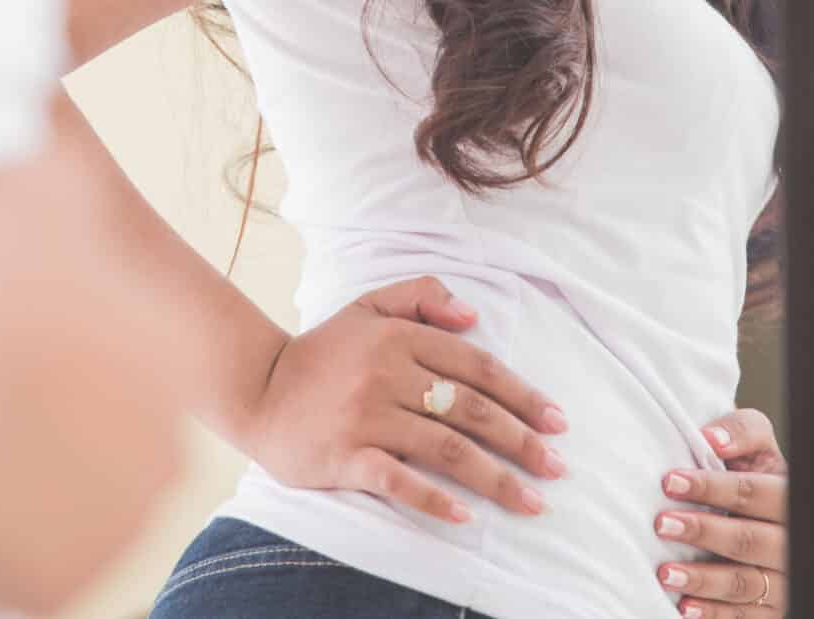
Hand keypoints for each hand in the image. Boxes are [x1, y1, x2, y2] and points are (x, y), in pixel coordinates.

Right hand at [0, 127, 202, 615]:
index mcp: (183, 354)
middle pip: (118, 454)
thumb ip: (78, 192)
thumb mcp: (51, 180)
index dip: (74, 370)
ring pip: (78, 518)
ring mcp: (117, 526)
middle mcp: (168, 449)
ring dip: (32, 497)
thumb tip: (73, 165)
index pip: (146, 377)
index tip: (17, 354)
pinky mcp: (57, 582)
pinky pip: (33, 572)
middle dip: (62, 438)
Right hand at [240, 275, 567, 523]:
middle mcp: (385, 374)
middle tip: (558, 468)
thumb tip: (474, 315)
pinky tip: (464, 516)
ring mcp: (364, 417)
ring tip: (531, 501)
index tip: (558, 422)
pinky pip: (396, 480)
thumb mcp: (368, 307)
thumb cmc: (322, 353)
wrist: (255, 389)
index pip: (476, 366)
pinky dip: (432, 499)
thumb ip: (421, 295)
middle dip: (522, 441)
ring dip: (495, 477)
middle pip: (470, 410)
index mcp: (397, 338)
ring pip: (444, 448)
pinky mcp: (344, 455)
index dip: (522, 394)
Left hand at [654, 407, 788, 616]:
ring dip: (703, 579)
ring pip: (746, 583)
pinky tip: (685, 607)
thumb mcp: (759, 448)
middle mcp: (793, 542)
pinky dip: (714, 612)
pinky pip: (746, 616)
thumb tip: (711, 438)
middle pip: (750, 540)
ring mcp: (786, 579)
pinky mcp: (774, 608)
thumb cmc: (759, 476)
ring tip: (665, 572)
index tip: (670, 482)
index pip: (755, 493)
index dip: (712, 487)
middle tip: (661, 524)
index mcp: (791, 496)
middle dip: (704, 532)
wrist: (779, 520)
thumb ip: (741, 432)